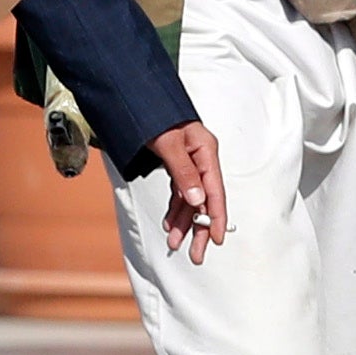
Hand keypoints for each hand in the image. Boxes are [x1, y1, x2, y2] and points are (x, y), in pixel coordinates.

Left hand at [146, 125, 227, 257]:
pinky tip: (169, 223)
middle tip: (196, 255)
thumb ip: (183, 172)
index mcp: (206, 152)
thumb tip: (196, 201)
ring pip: (190, 199)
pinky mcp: (177, 165)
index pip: (215, 191)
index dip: (216, 217)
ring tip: (174, 243)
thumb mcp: (168, 143)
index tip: (216, 239)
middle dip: (199, 228)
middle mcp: (200, 159)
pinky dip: (174, 209)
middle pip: (204, 200)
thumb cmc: (154, 116)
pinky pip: (179, 192)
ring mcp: (189, 163)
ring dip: (183, 222)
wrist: (139, 99)